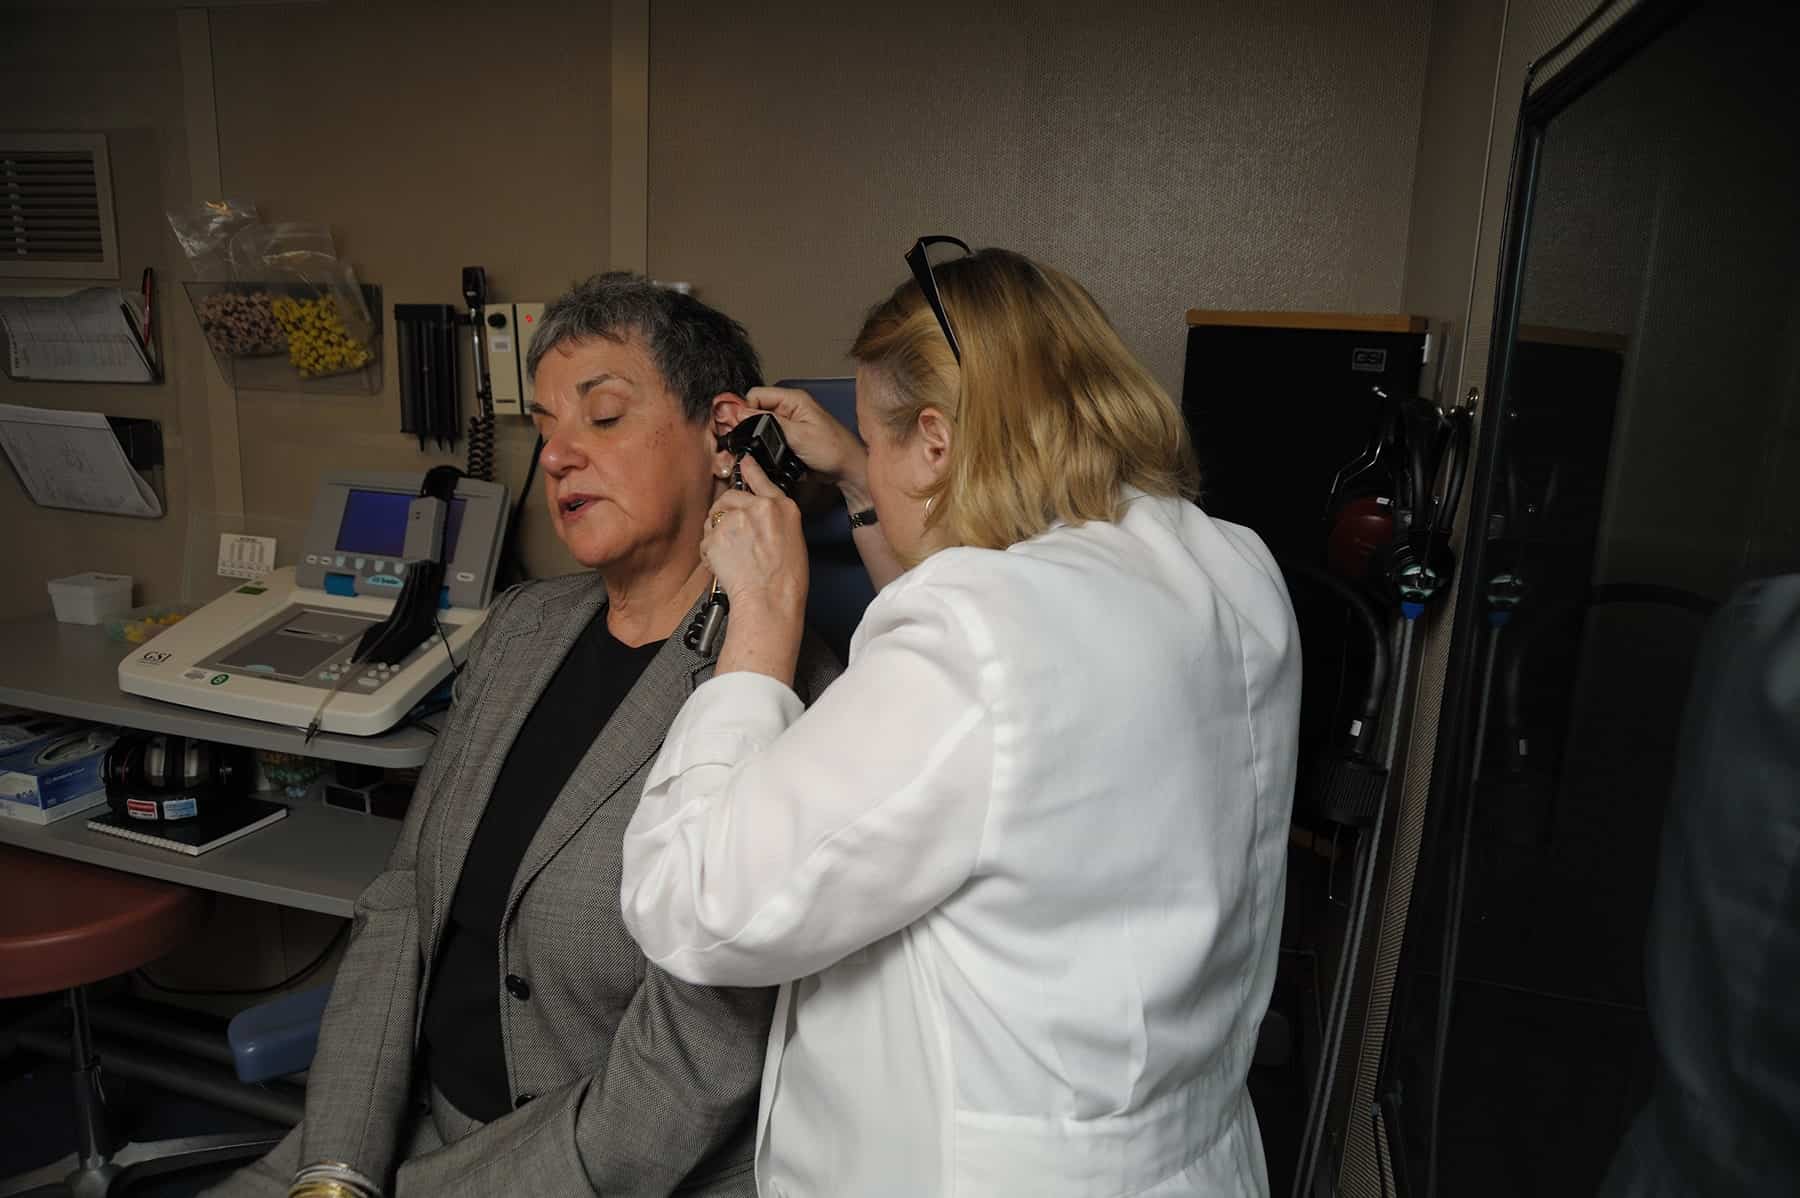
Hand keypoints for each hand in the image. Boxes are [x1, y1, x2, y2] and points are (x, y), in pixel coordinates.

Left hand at [704, 455, 808, 679]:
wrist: (769, 599)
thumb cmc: (786, 578)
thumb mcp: (793, 538)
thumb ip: (775, 518)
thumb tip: (761, 514)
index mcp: (782, 507)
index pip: (761, 479)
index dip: (749, 469)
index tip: (743, 461)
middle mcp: (757, 507)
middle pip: (730, 497)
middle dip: (726, 513)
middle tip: (734, 538)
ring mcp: (734, 519)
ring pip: (714, 517)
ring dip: (717, 532)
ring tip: (733, 555)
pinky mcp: (715, 535)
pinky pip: (706, 539)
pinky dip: (710, 552)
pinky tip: (725, 565)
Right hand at [727, 385, 870, 501]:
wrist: (848, 470)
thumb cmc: (833, 450)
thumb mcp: (798, 435)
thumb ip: (768, 422)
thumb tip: (740, 413)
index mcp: (793, 399)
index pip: (756, 395)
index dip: (745, 409)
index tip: (741, 427)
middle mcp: (789, 409)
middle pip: (756, 410)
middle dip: (749, 425)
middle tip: (747, 442)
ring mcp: (788, 425)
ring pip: (760, 426)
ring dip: (757, 438)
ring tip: (758, 451)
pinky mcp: (788, 439)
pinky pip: (768, 439)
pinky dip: (765, 447)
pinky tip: (766, 456)